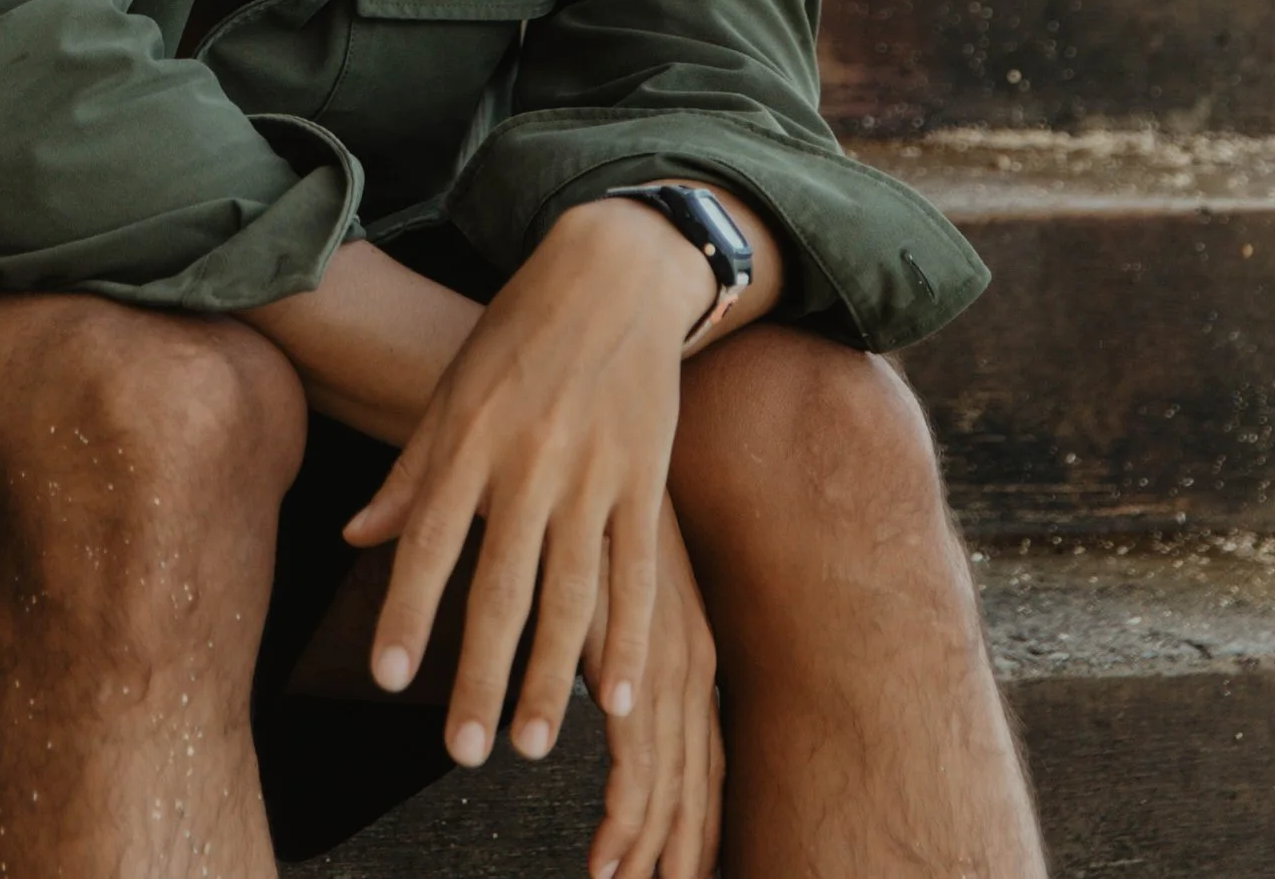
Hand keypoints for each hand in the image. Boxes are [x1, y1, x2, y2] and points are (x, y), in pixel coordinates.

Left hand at [340, 196, 716, 769]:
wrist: (613, 268)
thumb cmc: (520, 332)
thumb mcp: (454, 388)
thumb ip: (411, 469)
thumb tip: (357, 535)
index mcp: (470, 435)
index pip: (430, 539)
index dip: (407, 610)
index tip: (387, 678)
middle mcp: (528, 458)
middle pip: (500, 584)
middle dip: (478, 671)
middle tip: (462, 751)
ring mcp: (592, 469)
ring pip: (569, 591)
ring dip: (549, 676)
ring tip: (529, 746)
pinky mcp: (645, 474)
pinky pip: (636, 570)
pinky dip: (627, 637)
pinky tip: (614, 697)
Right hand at [584, 500, 721, 878]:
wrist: (569, 439)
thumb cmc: (581, 508)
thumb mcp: (614, 585)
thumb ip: (618, 639)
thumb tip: (606, 693)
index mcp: (691, 646)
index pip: (704, 758)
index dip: (698, 821)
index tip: (683, 869)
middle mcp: (689, 660)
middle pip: (695, 784)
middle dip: (681, 850)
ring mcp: (661, 662)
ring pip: (667, 787)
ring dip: (643, 847)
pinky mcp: (625, 656)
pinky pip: (632, 762)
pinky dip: (623, 817)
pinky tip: (605, 856)